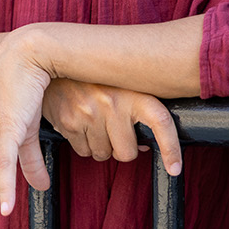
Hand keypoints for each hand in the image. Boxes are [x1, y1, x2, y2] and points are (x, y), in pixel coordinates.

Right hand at [41, 79, 181, 173]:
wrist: (54, 60)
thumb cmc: (92, 77)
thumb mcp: (121, 85)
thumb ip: (136, 110)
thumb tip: (147, 145)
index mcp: (133, 91)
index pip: (160, 121)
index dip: (170, 148)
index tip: (174, 168)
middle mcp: (112, 101)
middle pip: (127, 152)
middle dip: (121, 148)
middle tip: (113, 130)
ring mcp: (89, 113)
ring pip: (103, 154)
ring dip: (100, 145)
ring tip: (93, 121)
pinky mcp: (69, 122)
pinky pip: (83, 152)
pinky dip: (83, 144)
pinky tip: (80, 123)